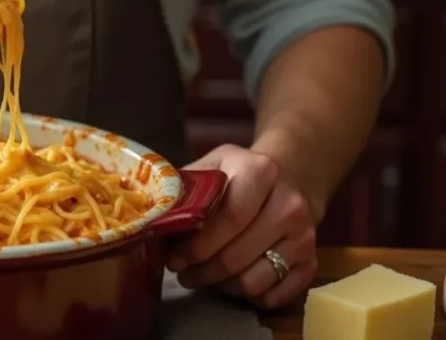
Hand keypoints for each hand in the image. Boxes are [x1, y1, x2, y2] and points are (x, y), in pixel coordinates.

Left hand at [166, 144, 317, 307]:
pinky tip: (231, 280)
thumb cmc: (237, 176)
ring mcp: (304, 236)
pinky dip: (246, 295)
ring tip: (204, 275)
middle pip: (237, 256)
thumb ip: (183, 188)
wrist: (289, 179)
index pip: (228, 218)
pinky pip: (274, 295)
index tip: (173, 259)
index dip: (197, 246)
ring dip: (221, 285)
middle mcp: (290, 203)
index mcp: (262, 172)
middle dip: (202, 271)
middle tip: (182, 273)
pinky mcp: (312, 262)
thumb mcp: (211, 167)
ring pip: (254, 281)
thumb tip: (151, 218)